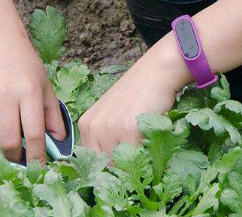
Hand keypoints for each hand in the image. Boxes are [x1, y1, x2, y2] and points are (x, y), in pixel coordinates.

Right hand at [0, 35, 67, 167]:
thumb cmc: (26, 66)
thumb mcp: (45, 86)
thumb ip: (52, 115)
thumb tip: (58, 142)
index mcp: (29, 93)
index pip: (34, 134)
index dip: (36, 157)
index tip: (39, 168)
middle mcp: (6, 96)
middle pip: (9, 142)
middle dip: (16, 157)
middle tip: (20, 158)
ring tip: (6, 144)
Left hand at [77, 42, 188, 162]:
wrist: (155, 72)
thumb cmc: (137, 93)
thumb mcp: (112, 114)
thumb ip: (105, 138)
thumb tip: (111, 168)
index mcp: (86, 125)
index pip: (92, 161)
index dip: (110, 165)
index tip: (124, 161)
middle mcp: (93, 127)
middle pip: (106, 165)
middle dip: (122, 166)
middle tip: (138, 152)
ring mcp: (110, 128)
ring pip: (121, 164)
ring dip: (135, 161)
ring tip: (145, 142)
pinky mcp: (128, 129)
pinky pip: (138, 155)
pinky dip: (147, 152)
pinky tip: (151, 136)